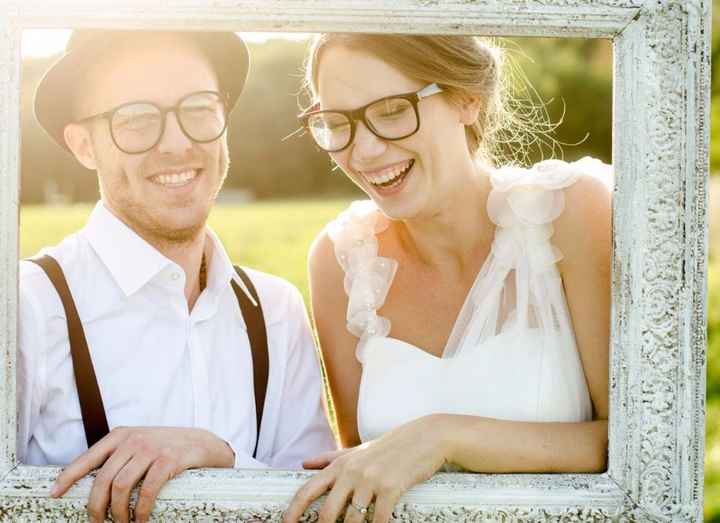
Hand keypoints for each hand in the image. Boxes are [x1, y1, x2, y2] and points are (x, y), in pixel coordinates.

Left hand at [50, 426, 234, 522]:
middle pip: (103, 479)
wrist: (203, 443)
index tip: (54, 494)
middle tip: (98, 522)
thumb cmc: (166, 448)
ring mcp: (151, 448)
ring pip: (121, 486)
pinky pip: (147, 490)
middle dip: (96, 507)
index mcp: (121, 435)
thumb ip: (119, 457)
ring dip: (118, 512)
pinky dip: (140, 510)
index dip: (68, 477)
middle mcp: (133, 440)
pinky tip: (141, 519)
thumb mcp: (140, 444)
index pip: (87, 458)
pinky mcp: (169, 459)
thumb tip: (93, 485)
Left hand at [284, 415, 449, 522]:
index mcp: (340, 464)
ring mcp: (371, 480)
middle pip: (327, 512)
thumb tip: (304, 463)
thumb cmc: (391, 446)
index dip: (293, 510)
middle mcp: (351, 472)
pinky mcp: (391, 487)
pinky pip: (378, 519)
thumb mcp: (358, 450)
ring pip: (352, 520)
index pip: (308, 489)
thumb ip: (330, 458)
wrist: (426, 437)